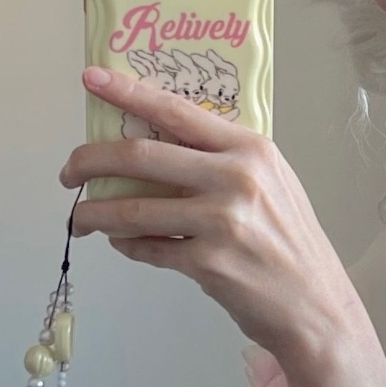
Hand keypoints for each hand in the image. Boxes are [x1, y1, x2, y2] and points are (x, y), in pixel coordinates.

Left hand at [59, 67, 366, 366]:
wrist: (315, 307)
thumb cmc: (289, 244)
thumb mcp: (270, 184)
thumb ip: (221, 161)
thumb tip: (156, 144)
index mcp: (250, 149)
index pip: (176, 110)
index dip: (128, 92)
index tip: (92, 79)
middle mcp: (236, 178)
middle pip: (140, 156)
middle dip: (89, 161)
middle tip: (70, 172)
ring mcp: (222, 221)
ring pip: (133, 208)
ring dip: (95, 213)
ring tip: (81, 217)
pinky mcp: (209, 263)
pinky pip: (148, 248)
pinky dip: (127, 246)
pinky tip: (124, 244)